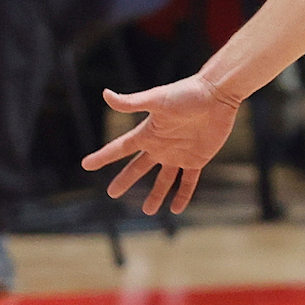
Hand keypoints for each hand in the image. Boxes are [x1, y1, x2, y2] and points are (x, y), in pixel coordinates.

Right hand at [81, 73, 244, 214]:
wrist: (218, 94)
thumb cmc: (187, 93)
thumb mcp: (157, 99)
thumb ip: (132, 102)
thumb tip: (105, 94)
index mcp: (148, 133)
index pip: (120, 148)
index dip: (103, 157)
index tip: (86, 165)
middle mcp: (161, 145)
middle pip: (138, 167)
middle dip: (125, 180)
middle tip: (112, 193)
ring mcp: (179, 153)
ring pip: (164, 180)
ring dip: (156, 195)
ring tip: (147, 211)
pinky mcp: (198, 158)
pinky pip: (188, 181)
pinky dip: (182, 195)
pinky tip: (176, 209)